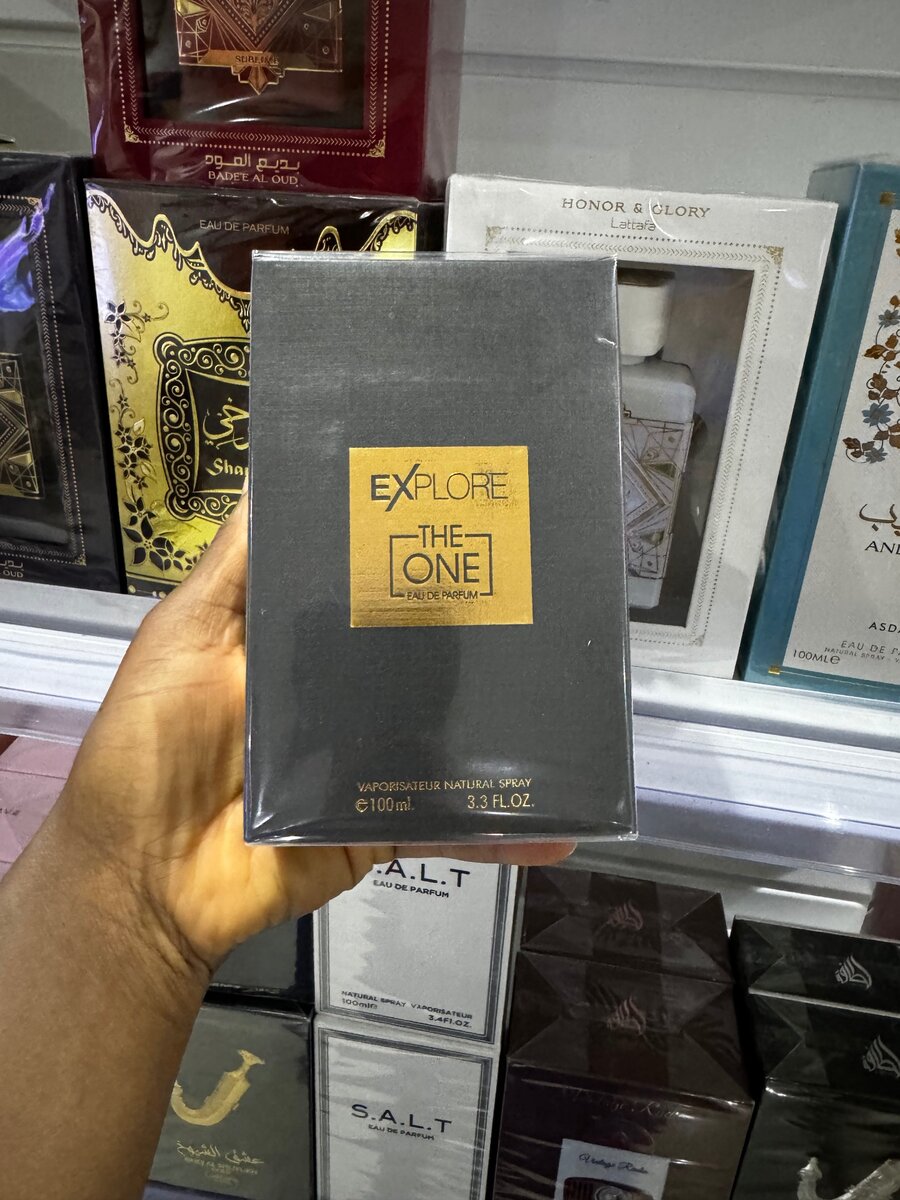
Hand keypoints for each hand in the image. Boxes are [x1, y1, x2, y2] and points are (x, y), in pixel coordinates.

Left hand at [55, 497, 573, 977]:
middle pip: (415, 663)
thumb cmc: (149, 742)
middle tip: (541, 592)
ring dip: (506, 732)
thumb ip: (237, 566)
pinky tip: (562, 824)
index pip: (364, 590)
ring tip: (573, 698)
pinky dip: (501, 832)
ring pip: (446, 741)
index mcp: (294, 647)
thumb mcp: (185, 632)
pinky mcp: (377, 827)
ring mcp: (362, 765)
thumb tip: (277, 472)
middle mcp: (335, 700)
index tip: (465, 513)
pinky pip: (446, 825)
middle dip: (474, 635)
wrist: (141, 878)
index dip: (408, 556)